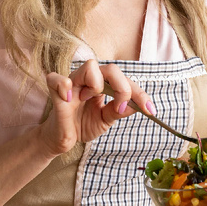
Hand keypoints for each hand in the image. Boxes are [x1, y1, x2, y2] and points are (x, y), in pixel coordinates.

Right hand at [37, 59, 154, 156]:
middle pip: (111, 69)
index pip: (125, 81)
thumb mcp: (105, 119)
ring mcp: (72, 82)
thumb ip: (119, 110)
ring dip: (96, 84)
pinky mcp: (56, 91)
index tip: (151, 111)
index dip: (140, 94)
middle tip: (121, 108)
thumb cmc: (82, 124)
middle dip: (122, 87)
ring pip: (90, 66)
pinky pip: (57, 79)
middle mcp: (89, 79)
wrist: (62, 139)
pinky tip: (69, 98)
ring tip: (90, 100)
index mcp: (103, 84)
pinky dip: (64, 85)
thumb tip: (138, 105)